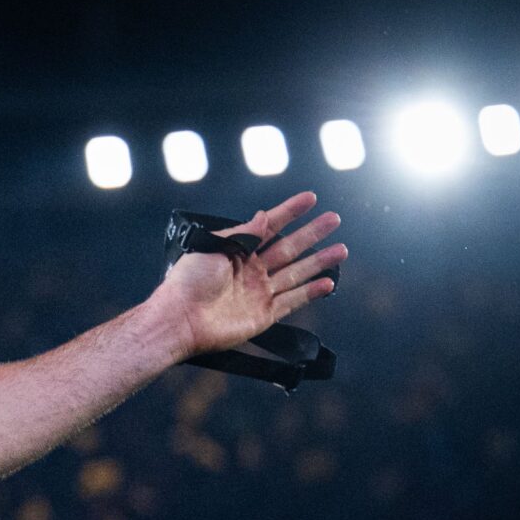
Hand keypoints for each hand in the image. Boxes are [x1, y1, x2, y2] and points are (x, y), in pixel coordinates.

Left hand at [149, 191, 345, 359]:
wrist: (179, 320)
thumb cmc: (187, 283)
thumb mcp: (213, 248)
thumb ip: (242, 233)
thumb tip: (262, 216)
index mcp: (236, 252)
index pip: (269, 227)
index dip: (289, 212)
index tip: (310, 198)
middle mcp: (250, 271)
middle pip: (288, 248)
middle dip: (312, 234)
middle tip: (333, 219)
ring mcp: (258, 293)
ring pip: (296, 274)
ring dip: (319, 262)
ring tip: (341, 249)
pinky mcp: (263, 315)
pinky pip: (291, 302)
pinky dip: (311, 293)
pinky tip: (328, 283)